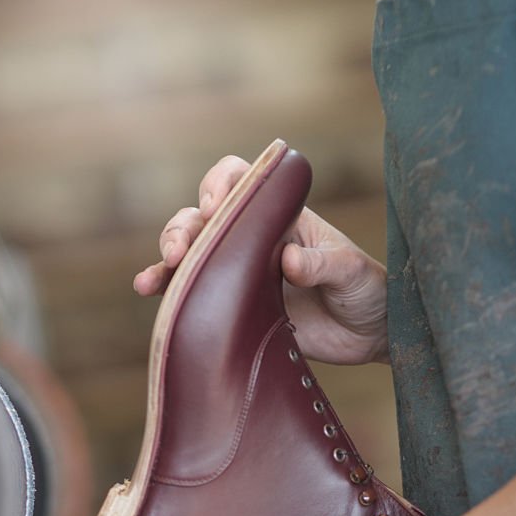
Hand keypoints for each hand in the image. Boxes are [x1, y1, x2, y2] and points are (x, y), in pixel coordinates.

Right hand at [134, 154, 389, 364]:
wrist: (368, 335)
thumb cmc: (366, 290)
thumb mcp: (351, 271)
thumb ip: (321, 264)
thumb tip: (287, 261)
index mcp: (280, 216)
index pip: (240, 181)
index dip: (221, 184)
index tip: (214, 206)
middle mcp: (252, 239)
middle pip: (203, 217)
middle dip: (185, 227)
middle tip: (180, 251)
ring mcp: (238, 273)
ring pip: (190, 252)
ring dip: (168, 256)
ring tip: (158, 273)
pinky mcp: (231, 307)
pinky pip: (192, 292)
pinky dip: (166, 289)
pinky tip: (146, 290)